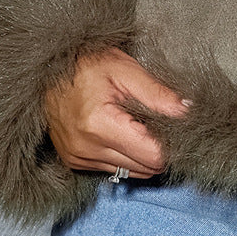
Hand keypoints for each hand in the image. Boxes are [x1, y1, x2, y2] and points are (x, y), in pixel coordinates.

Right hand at [43, 49, 189, 178]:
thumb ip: (158, 94)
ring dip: (142, 153)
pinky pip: (114, 169)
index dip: (170, 142)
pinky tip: (124, 132)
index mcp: (99, 125)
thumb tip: (189, 112)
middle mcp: (86, 149)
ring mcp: (78, 158)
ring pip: (131, 172)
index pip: (152, 155)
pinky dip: (126, 155)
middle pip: (145, 168)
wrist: (48, 68)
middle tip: (160, 122)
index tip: (175, 125)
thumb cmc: (87, 63)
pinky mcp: (75, 161)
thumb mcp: (126, 70)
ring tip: (140, 125)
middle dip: (159, 148)